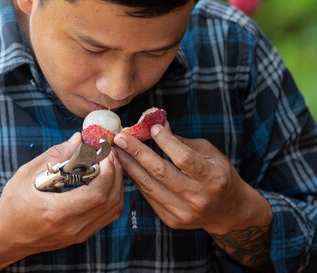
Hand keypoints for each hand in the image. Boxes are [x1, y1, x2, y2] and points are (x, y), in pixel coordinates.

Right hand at [0, 132, 123, 272]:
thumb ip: (54, 156)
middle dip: (116, 173)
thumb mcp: (26, 175)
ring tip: (108, 164)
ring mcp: (79, 234)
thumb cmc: (12, 206)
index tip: (104, 152)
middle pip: (110, 200)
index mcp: (58, 212)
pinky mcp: (81, 236)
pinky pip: (107, 216)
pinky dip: (111, 197)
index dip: (107, 171)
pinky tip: (103, 181)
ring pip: (113, 210)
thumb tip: (77, 139)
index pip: (97, 193)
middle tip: (110, 153)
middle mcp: (73, 227)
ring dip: (116, 185)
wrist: (5, 238)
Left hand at [113, 124, 270, 234]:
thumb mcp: (209, 153)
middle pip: (160, 172)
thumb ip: (182, 141)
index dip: (166, 142)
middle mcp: (198, 198)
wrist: (228, 211)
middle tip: (120, 138)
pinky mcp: (172, 220)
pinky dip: (136, 179)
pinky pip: (148, 196)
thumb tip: (156, 124)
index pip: (184, 159)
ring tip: (116, 150)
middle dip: (137, 152)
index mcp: (213, 178)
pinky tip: (126, 166)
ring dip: (129, 165)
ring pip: (149, 186)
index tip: (152, 128)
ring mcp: (184, 212)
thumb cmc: (218, 174)